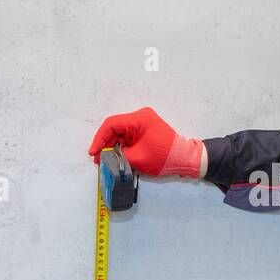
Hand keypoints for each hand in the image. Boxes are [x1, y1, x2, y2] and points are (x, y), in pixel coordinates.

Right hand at [88, 106, 203, 177]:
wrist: (185, 159)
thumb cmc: (166, 156)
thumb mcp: (139, 158)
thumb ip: (119, 157)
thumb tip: (105, 159)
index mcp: (140, 119)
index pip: (112, 124)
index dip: (100, 138)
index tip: (94, 151)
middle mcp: (140, 118)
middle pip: (115, 129)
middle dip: (105, 145)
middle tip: (98, 160)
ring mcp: (143, 124)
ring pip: (120, 134)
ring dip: (113, 147)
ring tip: (106, 161)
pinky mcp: (144, 131)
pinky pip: (127, 138)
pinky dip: (121, 148)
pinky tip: (116, 157)